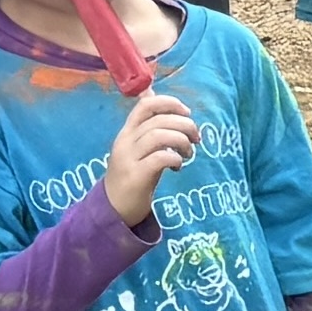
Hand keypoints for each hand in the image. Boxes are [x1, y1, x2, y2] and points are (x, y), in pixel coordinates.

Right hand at [98, 83, 206, 226]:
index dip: (169, 103)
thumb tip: (162, 102)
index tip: (187, 113)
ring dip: (182, 141)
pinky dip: (174, 158)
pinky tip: (177, 166)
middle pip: (158, 120)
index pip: (146, 105)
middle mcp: (125, 141)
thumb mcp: (140, 147)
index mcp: (128, 131)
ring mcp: (128, 158)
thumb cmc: (133, 174)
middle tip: (196, 138)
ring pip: (159, 136)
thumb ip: (151, 128)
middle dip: (184, 125)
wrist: (114, 207)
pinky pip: (159, 158)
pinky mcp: (135, 176)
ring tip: (188, 154)